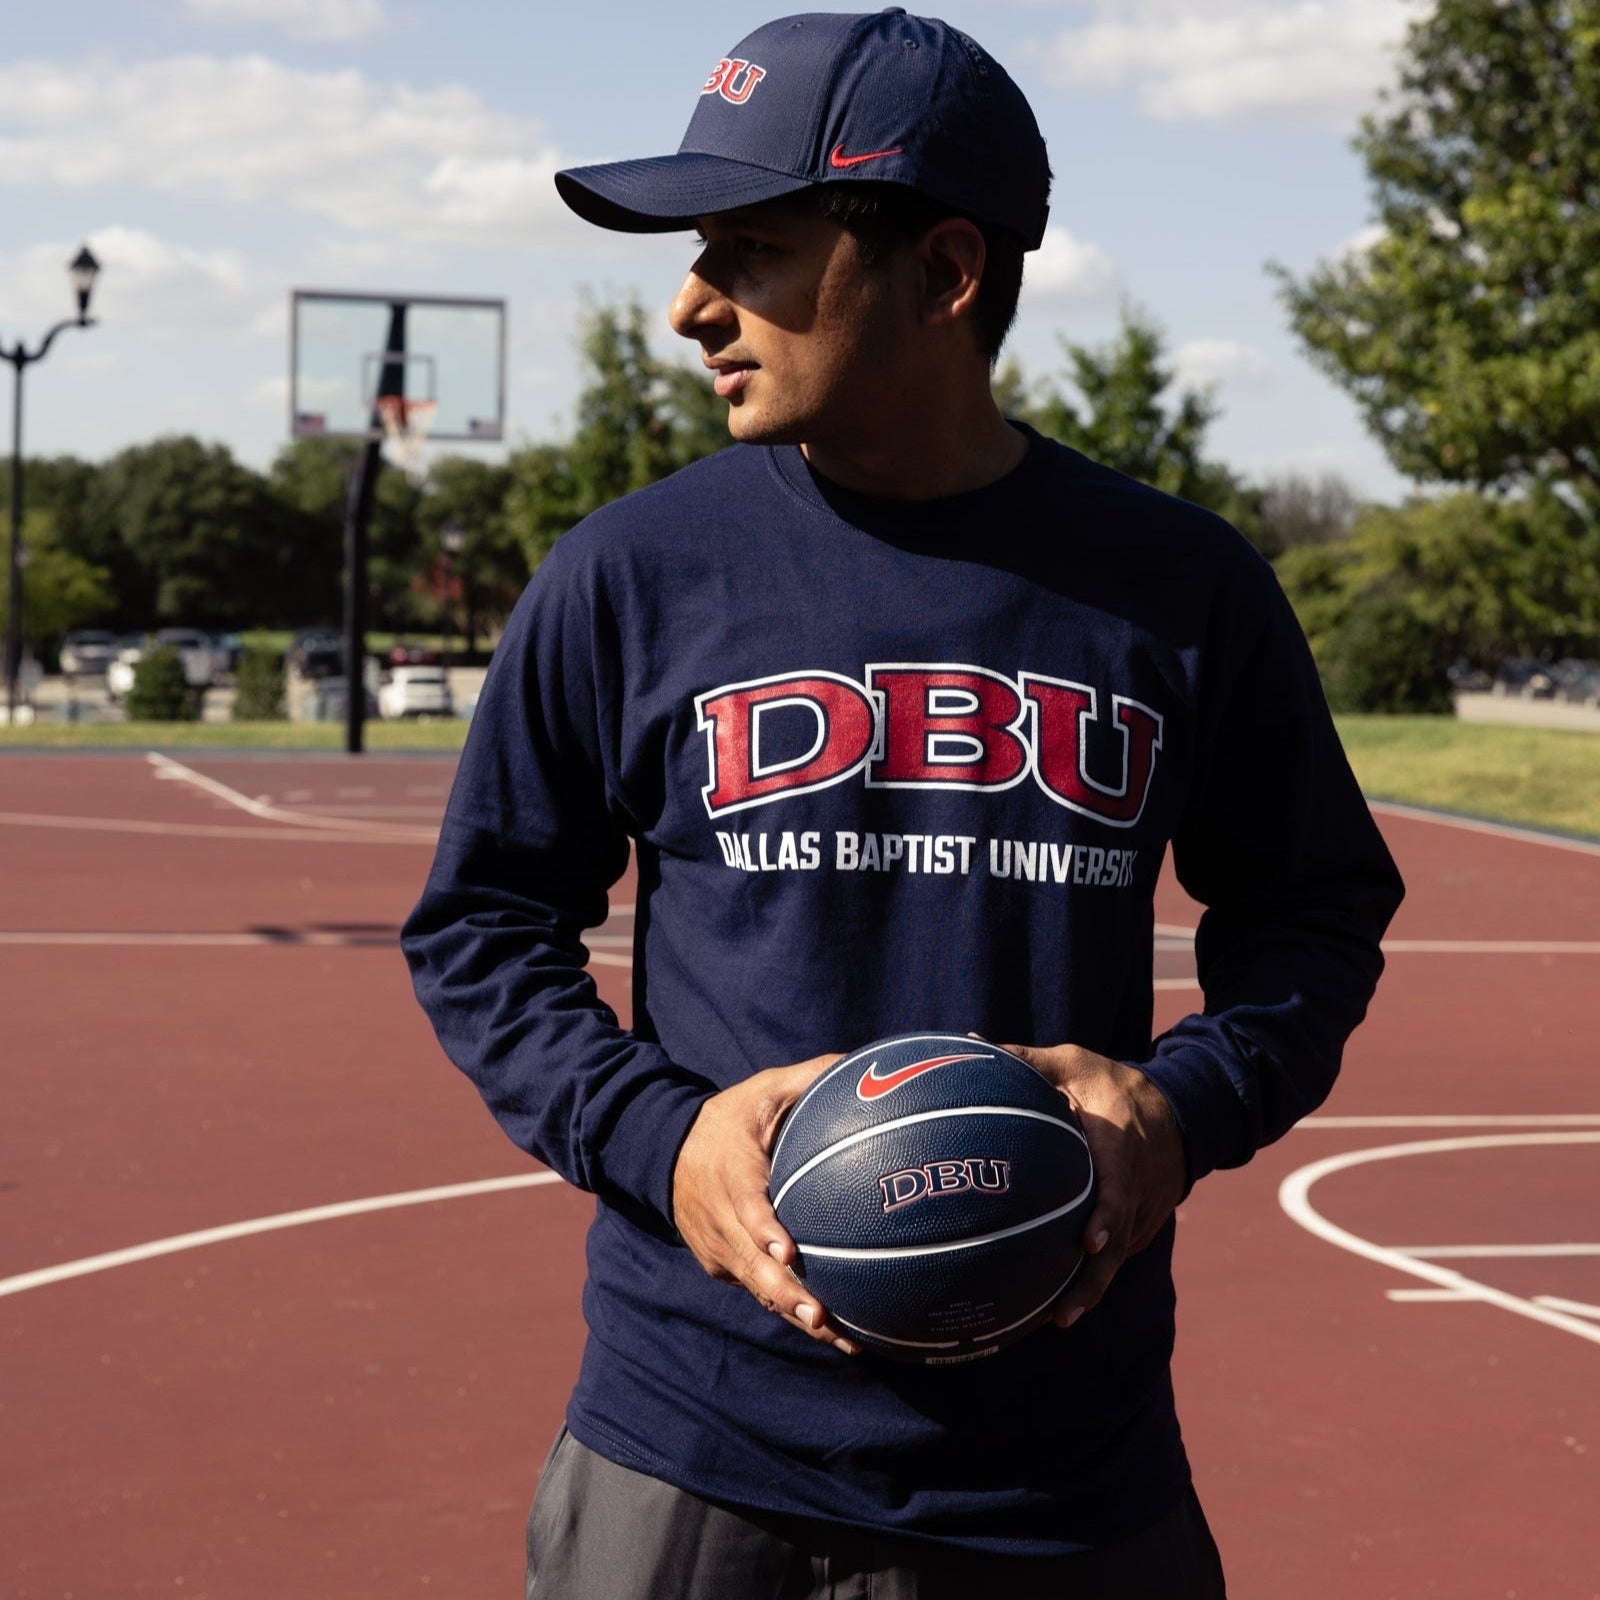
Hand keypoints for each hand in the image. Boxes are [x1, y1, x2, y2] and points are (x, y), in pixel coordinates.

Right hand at [671, 1053, 858, 1353]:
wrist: (667, 1150)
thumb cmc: (731, 1118)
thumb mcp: (763, 1089)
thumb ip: (811, 1078)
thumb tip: (867, 1064)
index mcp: (730, 1169)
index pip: (745, 1203)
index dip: (763, 1231)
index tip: (788, 1252)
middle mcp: (718, 1215)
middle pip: (750, 1263)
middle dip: (785, 1293)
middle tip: (820, 1315)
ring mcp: (716, 1246)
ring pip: (756, 1287)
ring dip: (794, 1313)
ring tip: (840, 1337)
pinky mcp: (720, 1265)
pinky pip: (756, 1291)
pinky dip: (788, 1310)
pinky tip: (836, 1332)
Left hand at [1000, 1042, 1185, 1329]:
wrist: (1181, 1112)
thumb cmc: (1114, 1086)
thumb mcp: (1076, 1063)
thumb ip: (1026, 1060)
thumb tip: (970, 1044)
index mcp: (1121, 1147)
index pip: (1119, 1188)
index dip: (1107, 1217)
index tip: (1089, 1243)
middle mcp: (1137, 1187)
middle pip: (1119, 1243)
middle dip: (1094, 1281)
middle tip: (1062, 1314)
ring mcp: (1145, 1213)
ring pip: (1119, 1257)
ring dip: (1091, 1289)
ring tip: (1056, 1321)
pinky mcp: (1143, 1226)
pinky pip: (1118, 1254)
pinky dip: (1094, 1277)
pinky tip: (1059, 1302)